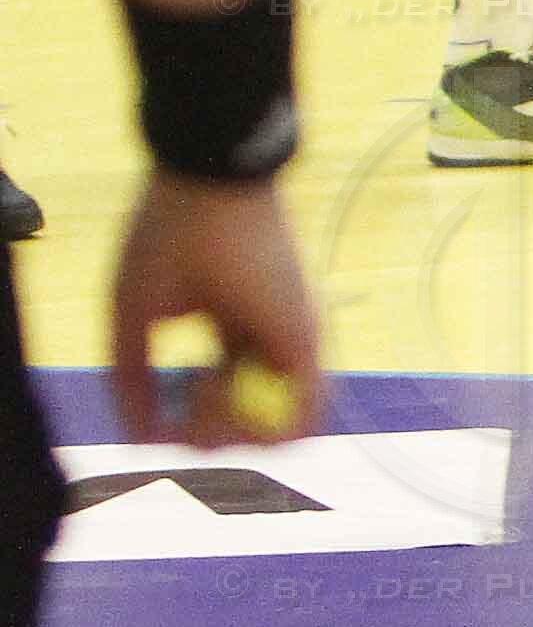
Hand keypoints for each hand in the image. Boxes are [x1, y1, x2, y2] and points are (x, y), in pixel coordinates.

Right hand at [105, 174, 321, 448]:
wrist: (205, 186)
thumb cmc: (167, 240)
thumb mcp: (133, 319)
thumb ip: (133, 381)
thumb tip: (142, 440)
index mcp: (234, 329)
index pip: (224, 398)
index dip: (189, 420)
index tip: (161, 406)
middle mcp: (268, 340)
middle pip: (251, 422)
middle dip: (207, 433)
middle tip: (179, 394)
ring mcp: (291, 341)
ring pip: (279, 433)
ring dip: (227, 435)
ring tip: (196, 384)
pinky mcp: (306, 339)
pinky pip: (299, 422)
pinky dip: (251, 429)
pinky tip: (209, 381)